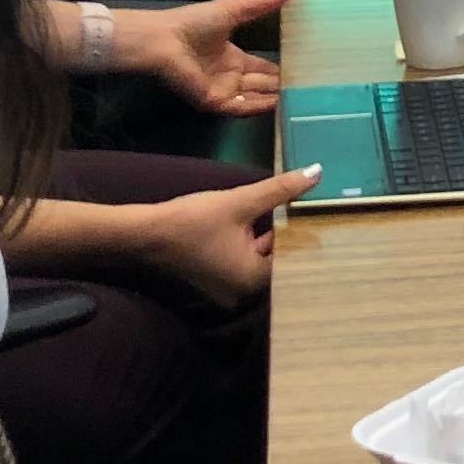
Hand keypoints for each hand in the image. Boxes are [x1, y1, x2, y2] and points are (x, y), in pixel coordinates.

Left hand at [108, 0, 288, 114]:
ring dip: (273, 98)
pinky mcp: (214, 101)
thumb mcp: (233, 10)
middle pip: (260, 85)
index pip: (261, 67)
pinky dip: (258, 107)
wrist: (163, 39)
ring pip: (254, 98)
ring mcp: (221, 90)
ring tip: (298, 98)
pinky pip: (240, 107)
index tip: (302, 70)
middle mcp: (228, 76)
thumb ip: (261, 4)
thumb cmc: (193, 23)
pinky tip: (277, 104)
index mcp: (231, 57)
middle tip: (308, 88)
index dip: (279, 70)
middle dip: (280, 87)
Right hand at [134, 161, 320, 304]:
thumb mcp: (241, 201)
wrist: (146, 233)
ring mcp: (226, 288)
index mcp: (254, 279)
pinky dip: (245, 243)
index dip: (296, 231)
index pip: (291, 256)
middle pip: (273, 258)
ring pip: (256, 257)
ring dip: (261, 236)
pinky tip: (245, 222)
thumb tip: (317, 172)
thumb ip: (280, 190)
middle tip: (292, 207)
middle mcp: (243, 291)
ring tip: (271, 210)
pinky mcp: (213, 280)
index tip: (306, 211)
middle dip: (279, 233)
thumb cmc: (194, 220)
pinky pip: (240, 261)